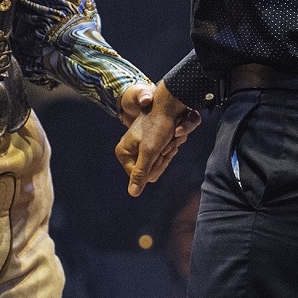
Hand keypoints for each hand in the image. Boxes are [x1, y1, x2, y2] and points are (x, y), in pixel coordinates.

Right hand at [115, 80, 199, 196]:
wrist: (169, 103)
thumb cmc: (158, 125)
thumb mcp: (149, 151)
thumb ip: (141, 172)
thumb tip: (133, 194)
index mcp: (124, 152)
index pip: (142, 176)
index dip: (155, 165)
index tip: (159, 150)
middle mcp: (130, 150)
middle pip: (152, 170)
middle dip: (164, 156)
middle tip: (167, 140)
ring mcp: (142, 146)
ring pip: (161, 161)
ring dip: (171, 149)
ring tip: (170, 135)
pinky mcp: (153, 142)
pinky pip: (165, 153)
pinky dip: (173, 144)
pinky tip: (173, 134)